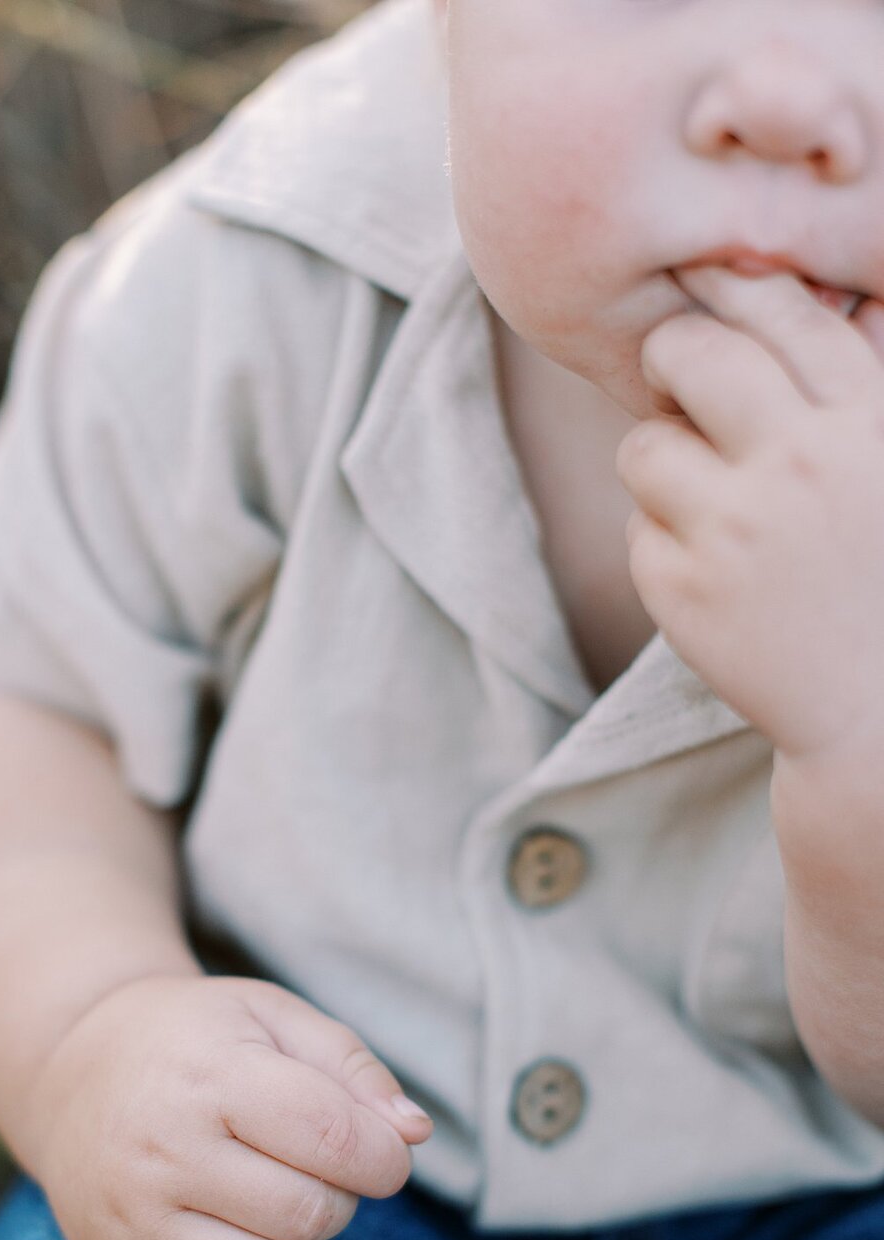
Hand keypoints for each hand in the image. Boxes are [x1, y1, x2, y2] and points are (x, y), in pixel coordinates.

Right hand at [24, 974, 431, 1239]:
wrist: (71, 1069)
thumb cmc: (194, 1040)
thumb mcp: (271, 1017)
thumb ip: (353, 1068)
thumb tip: (413, 1135)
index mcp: (212, 1077)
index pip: (332, 1137)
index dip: (383, 1156)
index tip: (379, 1153)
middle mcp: (164, 1152)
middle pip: (305, 1213)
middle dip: (340, 1201)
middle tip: (318, 1174)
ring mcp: (135, 1220)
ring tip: (288, 1220)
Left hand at [615, 265, 883, 764]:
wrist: (874, 708)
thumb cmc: (881, 574)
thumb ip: (858, 383)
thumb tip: (822, 297)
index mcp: (862, 422)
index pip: (779, 313)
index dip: (729, 284)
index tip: (701, 276)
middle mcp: (797, 465)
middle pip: (686, 355)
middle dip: (670, 357)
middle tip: (675, 377)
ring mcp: (733, 530)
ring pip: (643, 446)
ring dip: (665, 465)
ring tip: (715, 503)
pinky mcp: (679, 590)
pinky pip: (637, 529)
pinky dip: (664, 543)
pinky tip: (716, 573)